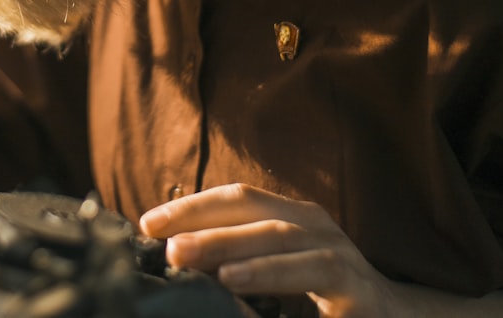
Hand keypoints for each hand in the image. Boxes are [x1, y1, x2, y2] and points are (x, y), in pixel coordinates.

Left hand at [138, 183, 502, 317]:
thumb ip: (234, 265)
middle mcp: (315, 225)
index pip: (235, 198)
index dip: (190, 206)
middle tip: (158, 240)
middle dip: (199, 220)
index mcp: (292, 218)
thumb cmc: (326, 303)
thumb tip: (176, 258)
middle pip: (249, 208)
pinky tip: (232, 281)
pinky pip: (309, 271)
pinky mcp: (356, 285)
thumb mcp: (276, 278)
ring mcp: (338, 250)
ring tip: (183, 257)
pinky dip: (267, 272)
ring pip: (275, 234)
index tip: (146, 223)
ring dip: (224, 243)